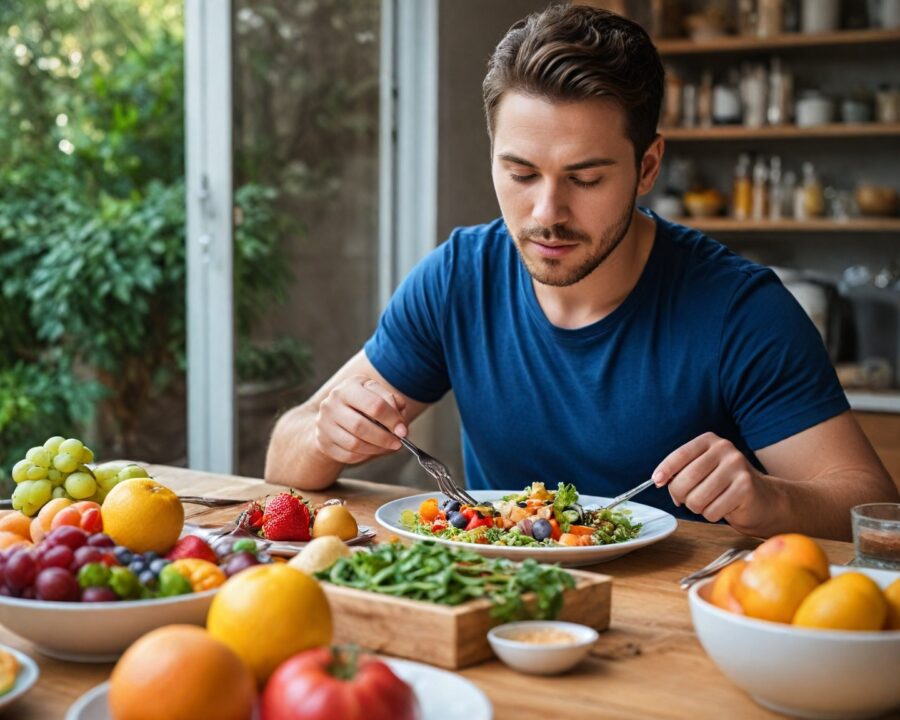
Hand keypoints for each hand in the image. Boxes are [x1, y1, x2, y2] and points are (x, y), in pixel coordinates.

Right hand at [315, 375, 407, 464]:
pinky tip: (373, 450)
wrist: (334, 414)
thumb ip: (391, 401)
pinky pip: (348, 455)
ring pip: (354, 444)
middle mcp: (332, 404)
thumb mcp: (376, 393)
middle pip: (360, 426)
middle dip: (384, 437)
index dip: (392, 419)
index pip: (374, 404)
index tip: (403, 430)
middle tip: (398, 443)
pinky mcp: (323, 442)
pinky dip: (364, 456)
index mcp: (348, 387)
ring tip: (388, 447)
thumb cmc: (362, 402)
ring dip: (376, 448)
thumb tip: (400, 422)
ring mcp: (324, 424)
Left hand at [652, 432, 772, 530]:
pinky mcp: (745, 488)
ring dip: (697, 507)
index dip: (665, 470)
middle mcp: (724, 449)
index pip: (680, 455)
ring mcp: (737, 467)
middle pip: (685, 479)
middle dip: (680, 495)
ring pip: (697, 498)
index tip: (657, 481)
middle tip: (686, 500)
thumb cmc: (724, 485)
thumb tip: (660, 481)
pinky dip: (711, 515)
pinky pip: (712, 511)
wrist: (763, 499)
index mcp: (710, 441)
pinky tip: (723, 507)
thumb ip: (682, 472)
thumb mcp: (703, 469)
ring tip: (709, 502)